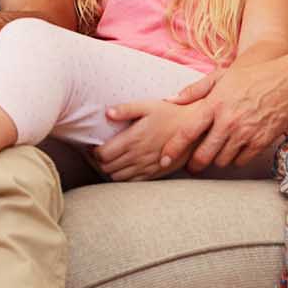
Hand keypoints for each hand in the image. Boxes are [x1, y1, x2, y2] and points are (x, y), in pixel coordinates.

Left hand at [95, 97, 215, 180]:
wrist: (194, 128)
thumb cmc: (169, 113)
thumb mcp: (147, 106)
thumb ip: (125, 109)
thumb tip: (107, 113)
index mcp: (133, 139)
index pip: (102, 154)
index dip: (93, 152)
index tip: (92, 146)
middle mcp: (138, 156)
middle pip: (107, 168)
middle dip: (98, 162)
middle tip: (97, 153)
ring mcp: (146, 166)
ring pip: (117, 177)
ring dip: (109, 170)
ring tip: (108, 160)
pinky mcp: (155, 173)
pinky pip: (133, 182)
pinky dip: (123, 177)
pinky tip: (123, 167)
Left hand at [175, 61, 287, 170]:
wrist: (287, 83)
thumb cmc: (250, 78)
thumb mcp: (220, 77)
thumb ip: (194, 90)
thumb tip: (170, 100)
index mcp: (214, 105)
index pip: (187, 132)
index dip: (173, 149)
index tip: (164, 159)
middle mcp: (228, 122)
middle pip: (204, 155)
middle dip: (194, 165)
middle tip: (191, 166)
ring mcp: (246, 134)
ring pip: (222, 161)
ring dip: (215, 161)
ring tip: (214, 154)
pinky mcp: (261, 142)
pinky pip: (241, 161)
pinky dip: (235, 160)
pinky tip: (233, 151)